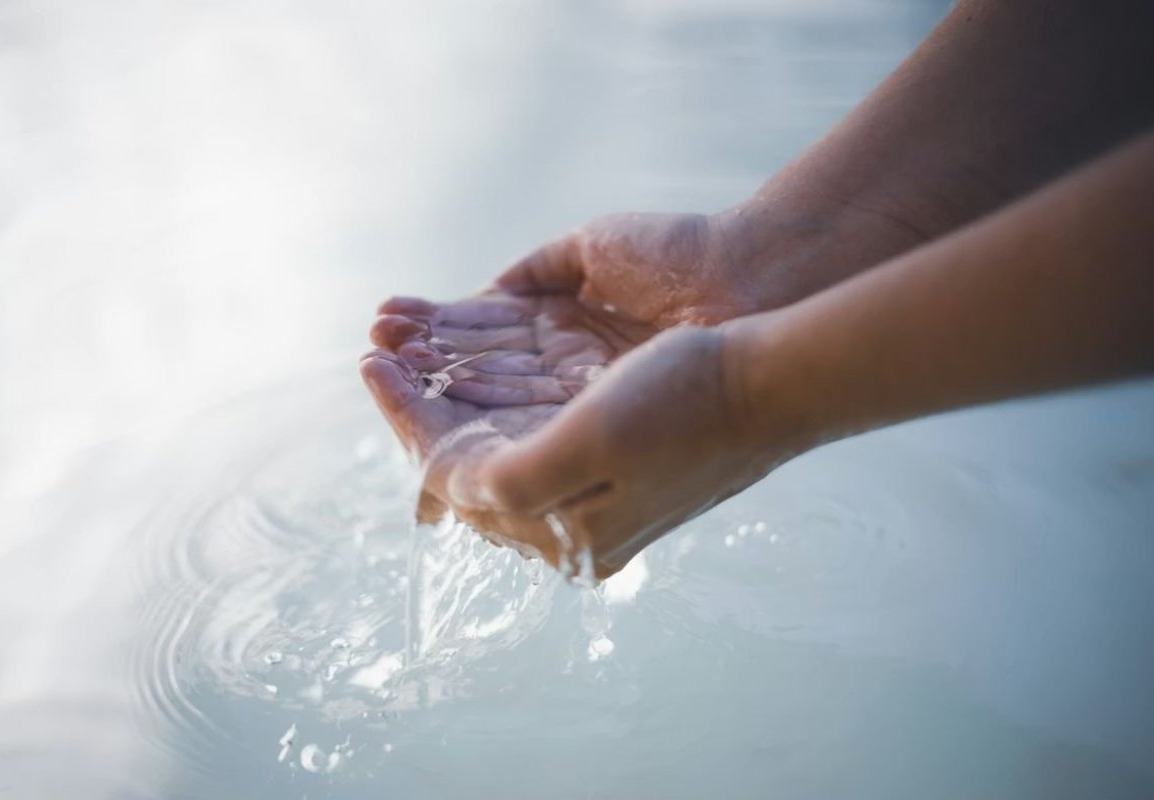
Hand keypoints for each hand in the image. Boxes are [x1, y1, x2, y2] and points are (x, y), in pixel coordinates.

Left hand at [360, 291, 661, 572]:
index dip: (411, 421)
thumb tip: (451, 493)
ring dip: (444, 387)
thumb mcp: (598, 439)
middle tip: (378, 353)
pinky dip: (486, 381)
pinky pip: (526, 415)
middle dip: (419, 403)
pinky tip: (460, 351)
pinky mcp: (607, 443)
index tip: (374, 367)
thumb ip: (517, 479)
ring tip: (404, 341)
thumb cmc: (689, 405)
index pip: (461, 479)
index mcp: (570, 529)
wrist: (779, 384)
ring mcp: (590, 479)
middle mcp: (575, 512)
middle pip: (471, 459)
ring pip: (494, 434)